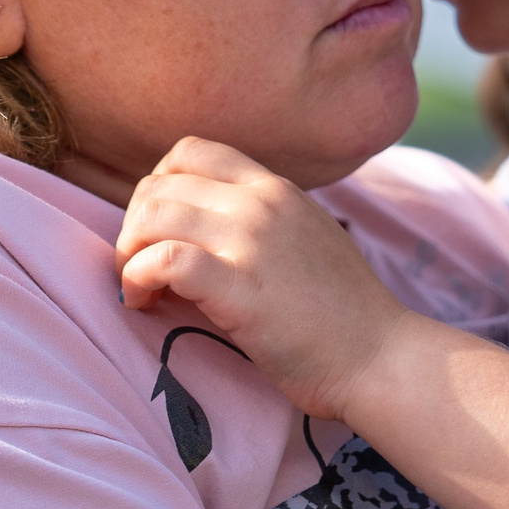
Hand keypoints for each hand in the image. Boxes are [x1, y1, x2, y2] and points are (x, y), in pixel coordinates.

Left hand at [116, 137, 414, 422]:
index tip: (160, 231)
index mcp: (276, 188)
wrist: (378, 356)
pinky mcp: (239, 288)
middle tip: (141, 266)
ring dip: (130, 252)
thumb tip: (206, 228)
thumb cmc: (343, 312)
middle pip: (160, 183)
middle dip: (135, 225)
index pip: (191, 151)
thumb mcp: (308, 237)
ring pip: (153, 215)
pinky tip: (144, 302)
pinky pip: (165, 260)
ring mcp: (251, 242)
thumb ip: (263, 221)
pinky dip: (138, 278)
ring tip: (140, 288)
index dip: (157, 186)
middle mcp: (261, 203)